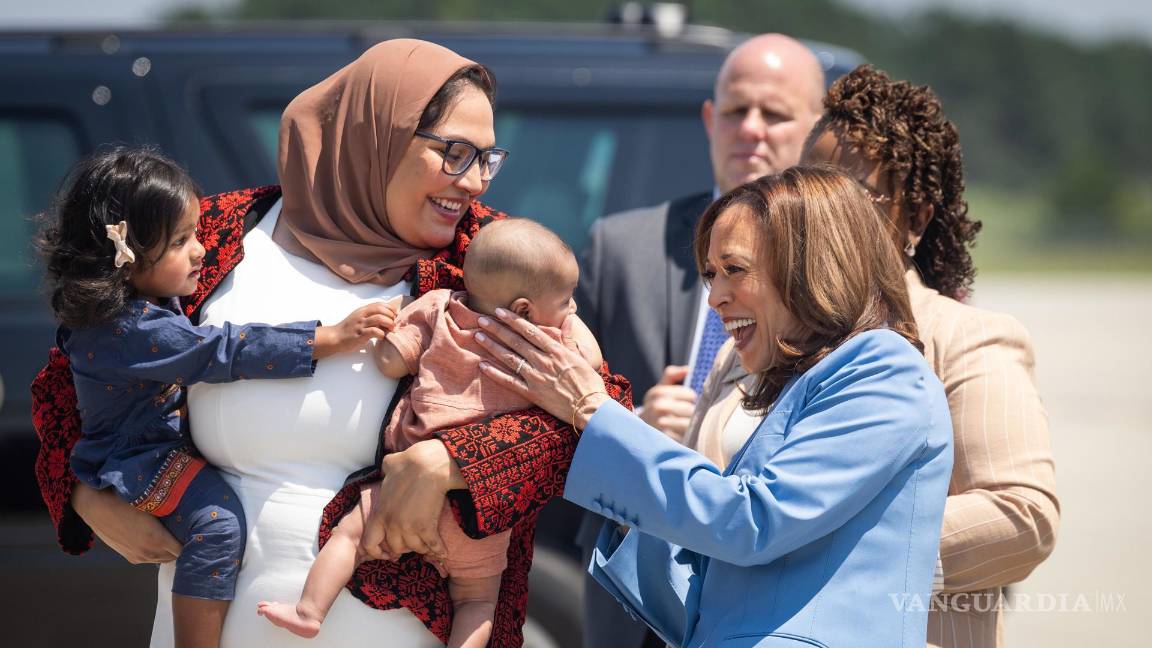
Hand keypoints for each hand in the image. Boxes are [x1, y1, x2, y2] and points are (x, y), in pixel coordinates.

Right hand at [71, 483, 181, 563]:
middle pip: (176, 556)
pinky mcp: (130, 557)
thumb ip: (169, 514)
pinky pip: (151, 559)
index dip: (192, 542)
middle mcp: (149, 552)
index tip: (199, 533)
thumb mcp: (152, 506)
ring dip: (171, 551)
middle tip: (189, 535)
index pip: (184, 549)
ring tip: (177, 538)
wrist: (95, 506)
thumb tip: (186, 515)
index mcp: (157, 539)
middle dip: (184, 547)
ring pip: (163, 559)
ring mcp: (139, 556)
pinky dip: (159, 553)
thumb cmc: (125, 500)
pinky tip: (161, 542)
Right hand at [314, 299, 399, 358]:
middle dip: (391, 316)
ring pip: (379, 319)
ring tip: (390, 330)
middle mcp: (362, 315)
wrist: (335, 337)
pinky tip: (382, 336)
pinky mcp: (360, 334)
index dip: (390, 308)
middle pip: (381, 310)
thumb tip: (387, 318)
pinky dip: (381, 333)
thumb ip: (371, 316)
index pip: (379, 304)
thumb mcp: (359, 318)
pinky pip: (374, 331)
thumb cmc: (349, 329)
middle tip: (394, 324)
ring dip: (389, 324)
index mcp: (363, 310)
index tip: (395, 314)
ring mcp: (361, 324)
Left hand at [360, 440, 462, 571]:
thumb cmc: (409, 462)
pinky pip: (432, 545)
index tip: (387, 551)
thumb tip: (387, 469)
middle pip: (396, 547)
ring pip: (415, 548)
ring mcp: (409, 528)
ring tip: (428, 544)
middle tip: (413, 541)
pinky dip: (439, 549)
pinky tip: (443, 551)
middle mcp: (392, 524)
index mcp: (380, 513)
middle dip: (405, 546)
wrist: (429, 465)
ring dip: (422, 547)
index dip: (377, 551)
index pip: (369, 543)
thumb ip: (385, 472)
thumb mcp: (389, 465)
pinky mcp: (427, 528)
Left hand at [474, 308, 609, 428]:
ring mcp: (537, 378)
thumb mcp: (581, 357)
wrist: (591, 408)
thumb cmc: (589, 383)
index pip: (530, 331)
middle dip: (497, 329)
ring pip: (510, 358)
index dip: (513, 320)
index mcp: (556, 351)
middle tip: (481, 319)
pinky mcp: (533, 394)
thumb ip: (569, 339)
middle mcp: (544, 362)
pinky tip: (483, 366)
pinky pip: (510, 382)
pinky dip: (495, 374)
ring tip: (478, 336)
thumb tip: (568, 318)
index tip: (499, 311)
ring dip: (493, 346)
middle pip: (516, 342)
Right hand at [638, 365, 696, 441]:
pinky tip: (682, 434)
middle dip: (692, 412)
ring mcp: (660, 423)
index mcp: (657, 392)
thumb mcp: (658, 389)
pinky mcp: (664, 438)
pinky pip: (683, 436)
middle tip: (690, 414)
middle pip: (689, 409)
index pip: (689, 395)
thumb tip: (688, 369)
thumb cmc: (654, 406)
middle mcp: (657, 407)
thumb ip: (671, 375)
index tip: (689, 400)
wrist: (635, 429)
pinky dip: (686, 435)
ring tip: (688, 424)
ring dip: (691, 424)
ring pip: (688, 423)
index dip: (692, 398)